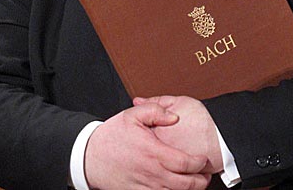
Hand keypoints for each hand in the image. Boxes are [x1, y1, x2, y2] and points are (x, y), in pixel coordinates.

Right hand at [84, 102, 212, 189]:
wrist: (88, 156)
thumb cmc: (111, 136)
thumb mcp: (131, 115)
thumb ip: (155, 111)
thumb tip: (175, 117)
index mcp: (154, 153)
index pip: (187, 163)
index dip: (200, 163)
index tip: (203, 159)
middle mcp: (152, 173)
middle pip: (187, 185)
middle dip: (201, 181)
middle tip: (203, 174)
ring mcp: (146, 187)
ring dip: (189, 189)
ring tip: (192, 182)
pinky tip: (173, 188)